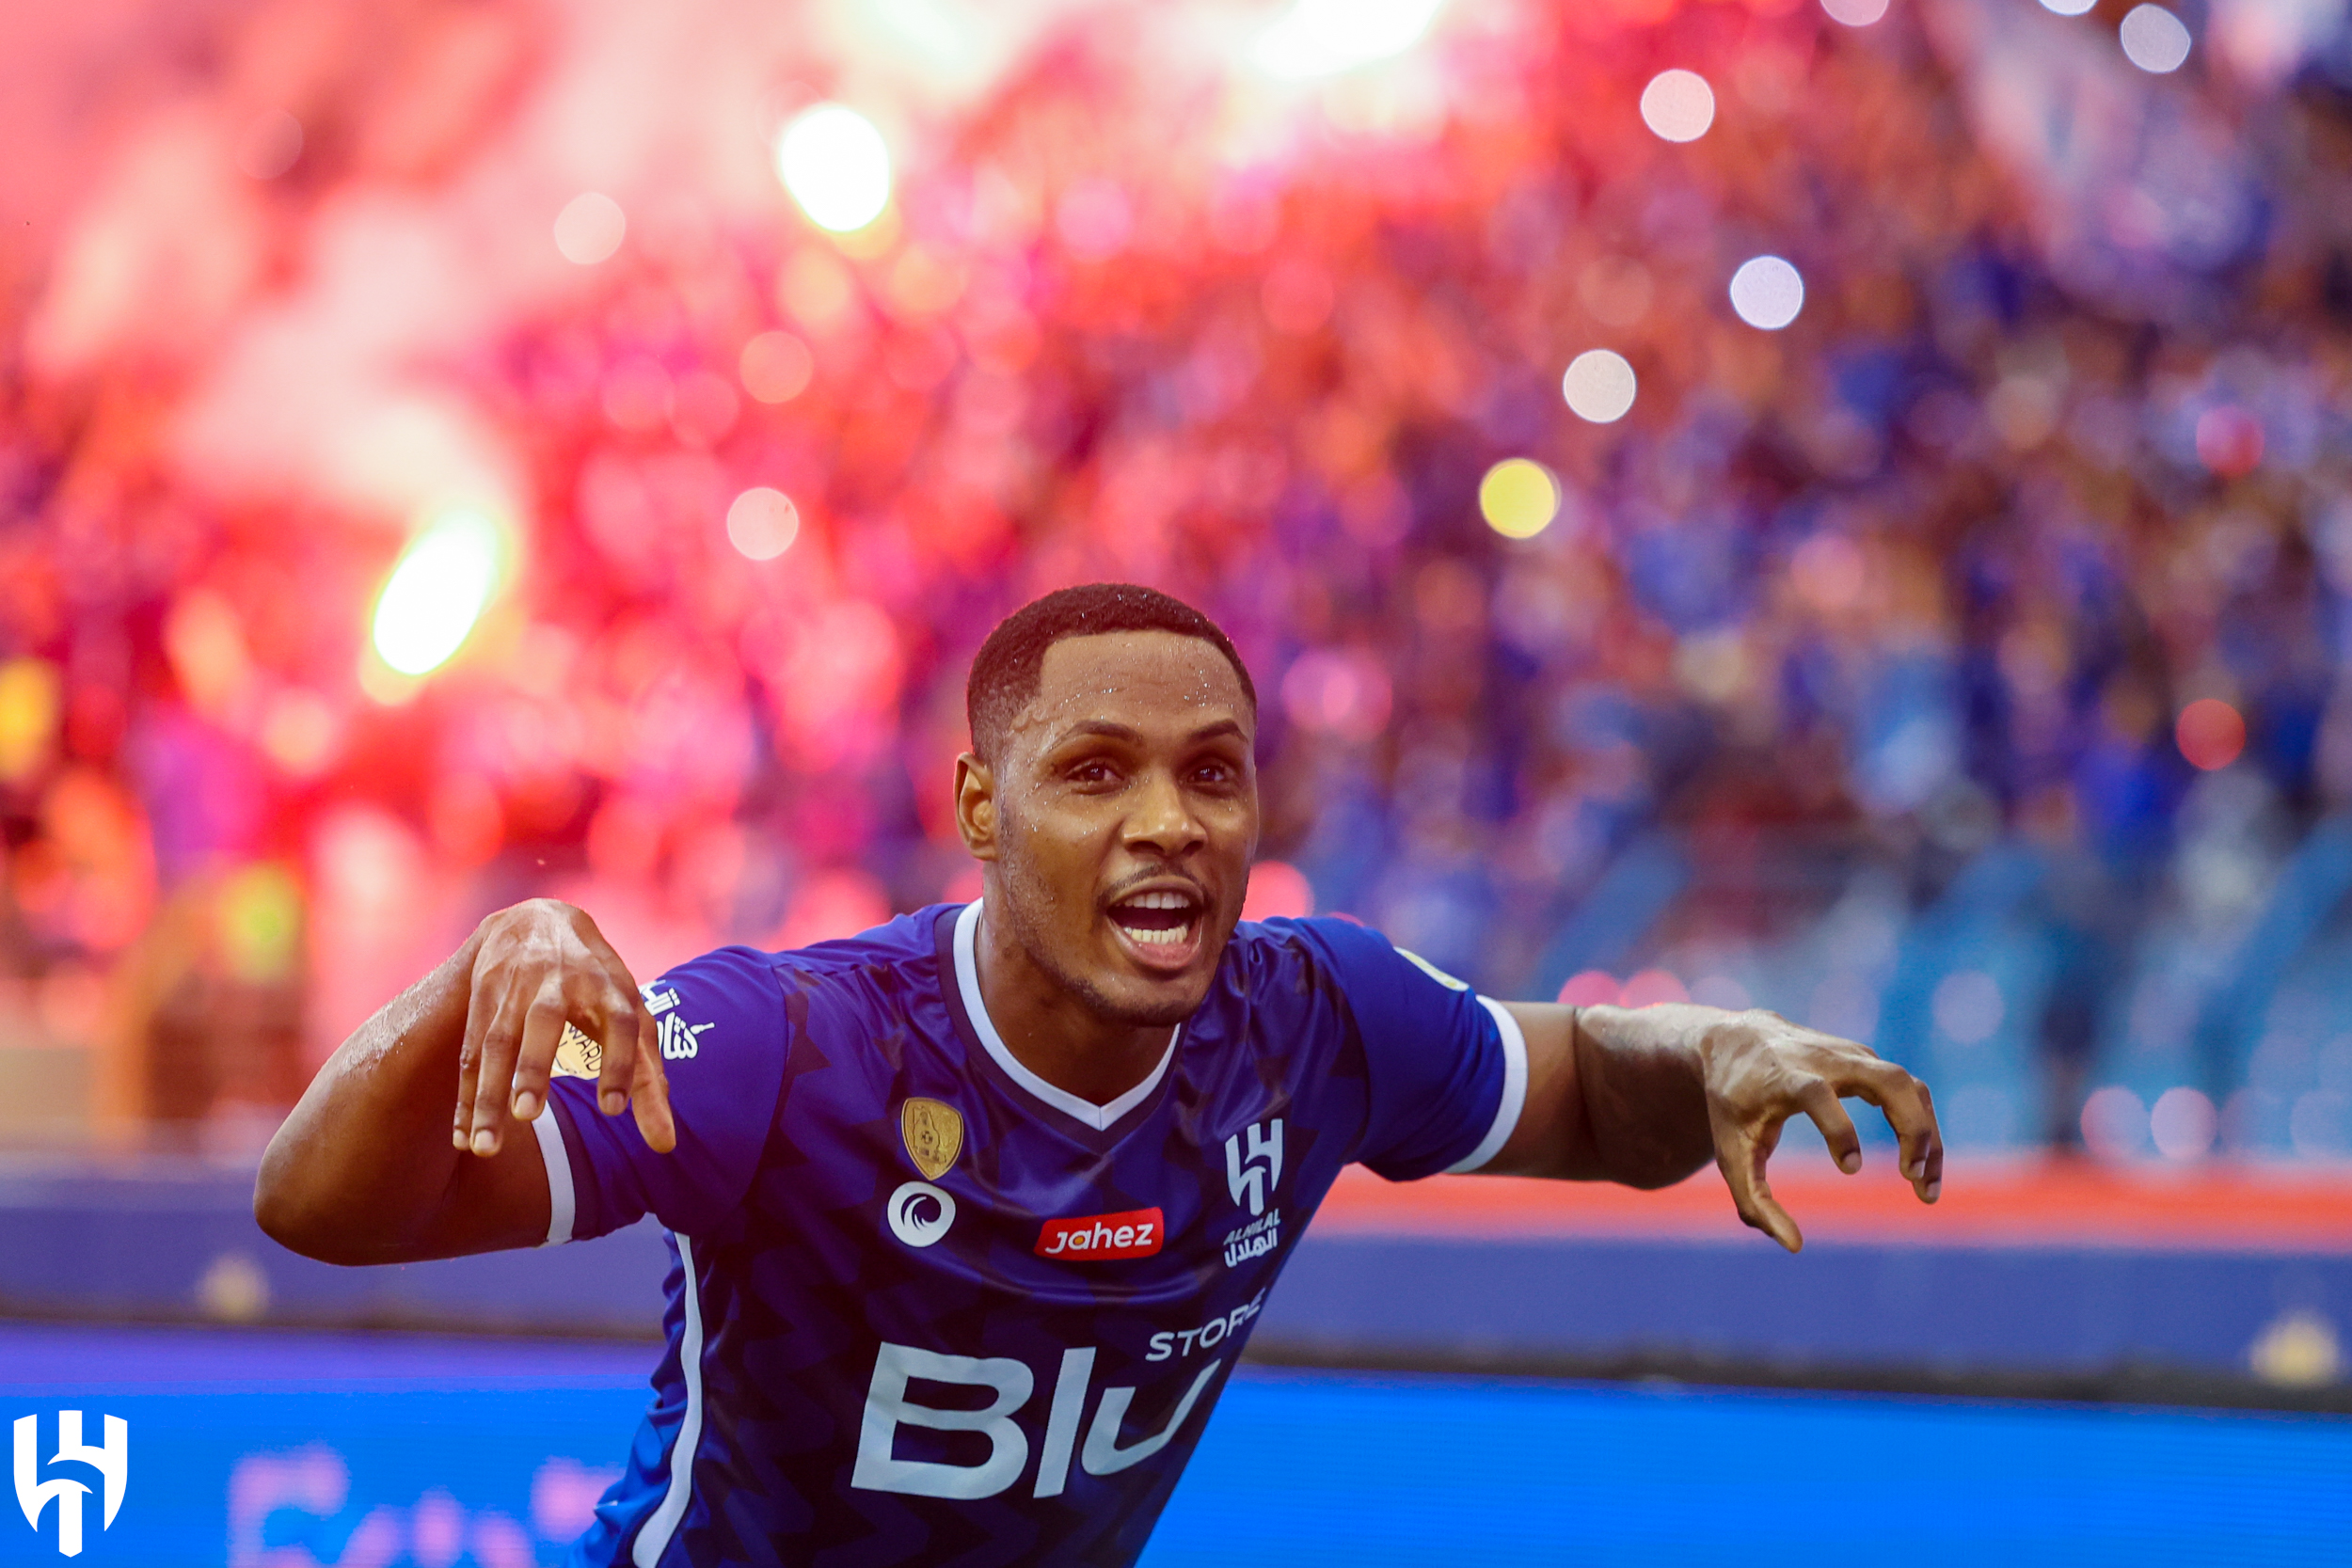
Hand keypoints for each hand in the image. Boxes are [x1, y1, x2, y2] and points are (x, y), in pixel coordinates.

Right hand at [454, 899, 675, 1157]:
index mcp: (608, 984)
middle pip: (546, 1021)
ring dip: (488, 1094)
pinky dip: (464, 1096)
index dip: (618, 1062)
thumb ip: (648, 1078)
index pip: (618, 1021)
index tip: (614, 1110)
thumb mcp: (630, 1016)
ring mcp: (514, 988)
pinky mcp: (481, 999)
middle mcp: (559, 982)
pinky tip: (462, 1137)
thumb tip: (665, 1145)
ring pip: (497, 1041)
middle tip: (529, 1116)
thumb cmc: (598, 984)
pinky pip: (469, 1052)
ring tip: (485, 1147)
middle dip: (535, 1067)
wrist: (535, 919)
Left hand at [1699, 1010, 1940, 1252]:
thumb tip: (1794, 1246)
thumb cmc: (1733, 1102)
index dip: (1838, 1129)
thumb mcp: (1730, 1151)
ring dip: (1927, 1133)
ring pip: (1909, 1085)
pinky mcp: (1869, 1061)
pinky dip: (1925, 1127)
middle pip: (1887, 1078)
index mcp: (1787, 1076)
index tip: (1848, 1168)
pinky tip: (1922, 1168)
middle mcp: (1827, 1060)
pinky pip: (1912, 1091)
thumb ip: (1753, 1200)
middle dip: (1910, 1126)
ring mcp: (1853, 1056)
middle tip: (1910, 1175)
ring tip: (1923, 1186)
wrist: (1737, 1041)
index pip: (1819, 1093)